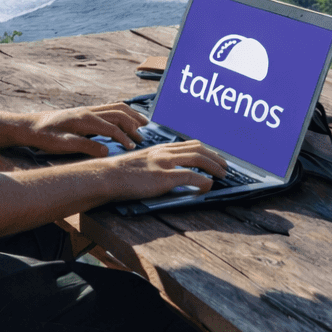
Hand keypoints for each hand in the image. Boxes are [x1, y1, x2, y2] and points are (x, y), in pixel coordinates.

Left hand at [19, 103, 149, 155]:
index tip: (133, 147)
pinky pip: (109, 107)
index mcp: (84, 120)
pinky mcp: (85, 111)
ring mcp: (87, 110)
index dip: (124, 137)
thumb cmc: (45, 136)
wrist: (30, 126)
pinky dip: (122, 111)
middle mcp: (88, 111)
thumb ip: (85, 146)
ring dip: (131, 115)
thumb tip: (106, 151)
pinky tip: (126, 118)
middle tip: (143, 137)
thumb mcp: (62, 145)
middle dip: (133, 125)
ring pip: (116, 107)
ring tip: (144, 123)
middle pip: (118, 114)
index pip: (111, 127)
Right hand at [100, 141, 229, 200]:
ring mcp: (165, 163)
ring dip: (214, 167)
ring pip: (198, 159)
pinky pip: (190, 177)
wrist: (107, 176)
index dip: (206, 150)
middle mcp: (165, 152)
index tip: (214, 156)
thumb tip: (167, 172)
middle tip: (224, 166)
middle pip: (198, 149)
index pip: (190, 144)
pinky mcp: (164, 177)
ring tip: (222, 175)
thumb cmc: (119, 173)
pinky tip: (208, 187)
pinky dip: (203, 181)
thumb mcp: (141, 162)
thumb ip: (154, 162)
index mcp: (160, 148)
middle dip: (215, 157)